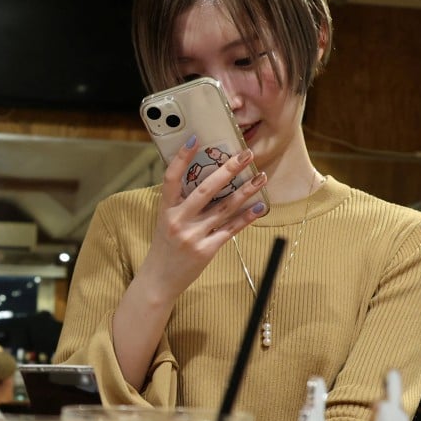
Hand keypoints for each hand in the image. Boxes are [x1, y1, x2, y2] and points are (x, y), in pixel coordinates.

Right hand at [143, 136, 267, 297]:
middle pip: (205, 190)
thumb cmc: (164, 248)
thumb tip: (205, 181)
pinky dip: (247, 217)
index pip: (171, 178)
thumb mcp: (165, 222)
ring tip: (261, 176)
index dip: (181, 158)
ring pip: (224, 208)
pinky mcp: (206, 250)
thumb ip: (181, 204)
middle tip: (245, 154)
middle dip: (228, 170)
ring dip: (245, 190)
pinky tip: (260, 206)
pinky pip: (230, 230)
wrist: (159, 280)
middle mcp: (178, 221)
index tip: (195, 140)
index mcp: (166, 210)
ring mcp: (192, 236)